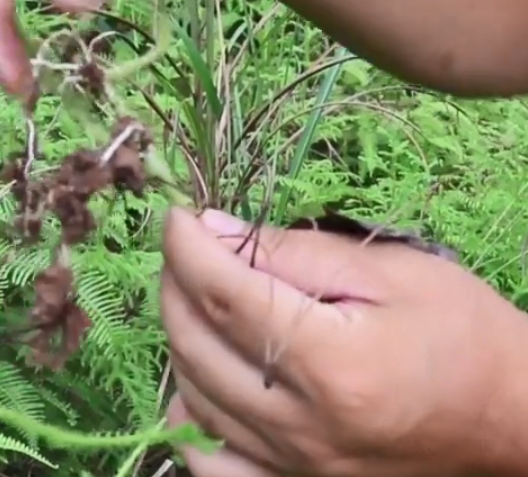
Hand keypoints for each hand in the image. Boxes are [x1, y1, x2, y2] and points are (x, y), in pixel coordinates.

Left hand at [160, 207, 527, 476]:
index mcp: (334, 363)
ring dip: (179, 337)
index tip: (176, 216)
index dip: (187, 248)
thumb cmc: (461, 331)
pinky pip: (213, 462)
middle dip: (175, 285)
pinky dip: (190, 416)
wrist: (509, 416)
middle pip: (196, 346)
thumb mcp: (389, 271)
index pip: (226, 297)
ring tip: (195, 296)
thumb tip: (215, 230)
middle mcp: (305, 424)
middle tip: (186, 248)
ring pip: (193, 397)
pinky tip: (196, 380)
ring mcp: (296, 464)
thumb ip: (295, 252)